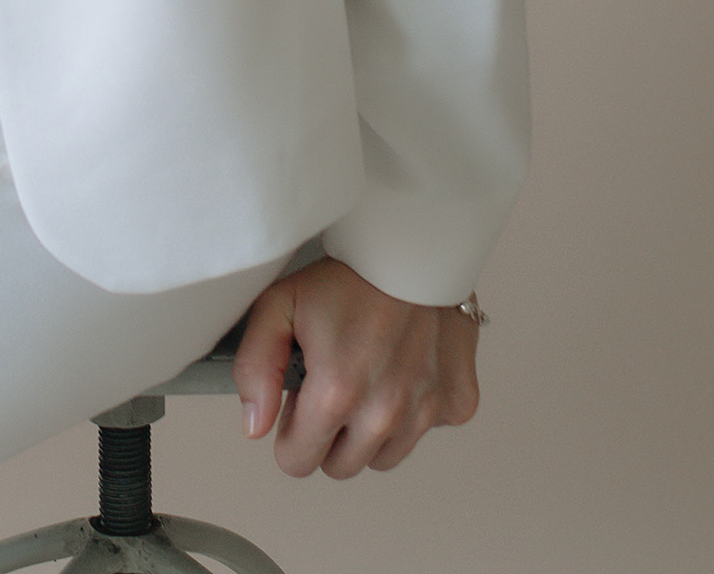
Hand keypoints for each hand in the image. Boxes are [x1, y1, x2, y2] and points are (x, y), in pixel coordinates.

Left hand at [230, 255, 481, 477]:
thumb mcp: (279, 305)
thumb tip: (255, 428)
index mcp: (337, 393)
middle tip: (335, 385)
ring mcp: (427, 411)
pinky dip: (415, 409)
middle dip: (330, 436)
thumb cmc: (347, 274)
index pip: (298, 462)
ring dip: (372, 429)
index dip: (292, 432)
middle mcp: (385, 412)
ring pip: (384, 456)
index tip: (301, 399)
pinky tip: (406, 367)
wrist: (417, 246)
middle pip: (341, 466)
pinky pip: (427, 430)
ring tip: (370, 375)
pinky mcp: (458, 402)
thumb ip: (255, 368)